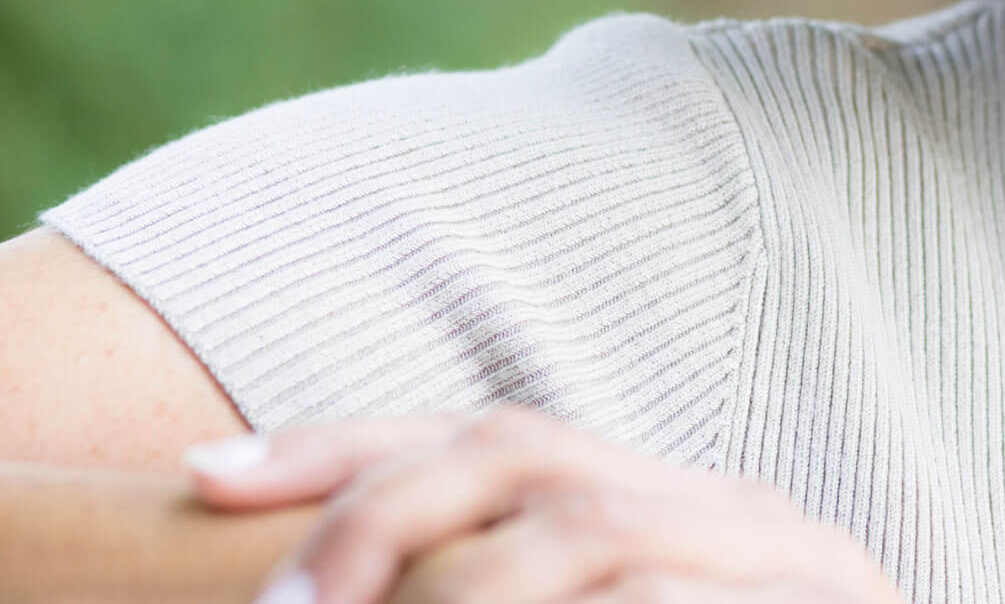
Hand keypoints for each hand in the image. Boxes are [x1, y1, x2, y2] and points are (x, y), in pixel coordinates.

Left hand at [186, 407, 904, 603]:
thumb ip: (547, 592)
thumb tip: (351, 586)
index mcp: (668, 509)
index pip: (494, 434)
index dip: (346, 446)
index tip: (204, 475)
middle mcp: (727, 513)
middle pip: (531, 446)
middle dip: (381, 507)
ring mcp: (784, 566)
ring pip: (588, 534)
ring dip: (458, 598)